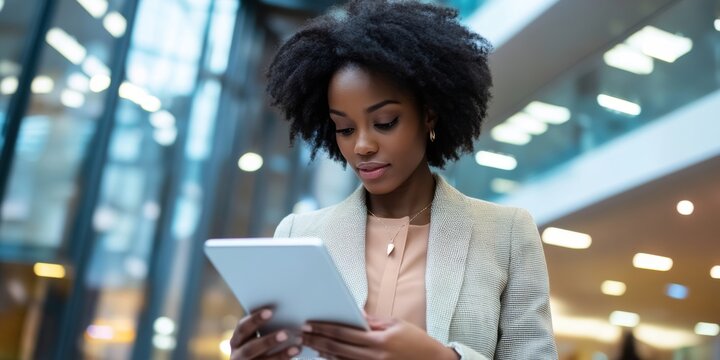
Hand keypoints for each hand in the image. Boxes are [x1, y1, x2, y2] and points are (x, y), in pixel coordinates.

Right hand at [229, 308, 300, 358]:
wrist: (257, 359)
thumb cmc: (259, 342)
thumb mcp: (256, 336)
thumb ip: (265, 326)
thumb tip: (283, 309)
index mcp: (237, 340)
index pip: (243, 328)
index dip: (255, 320)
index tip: (270, 311)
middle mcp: (238, 355)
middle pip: (250, 348)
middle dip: (268, 341)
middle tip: (285, 334)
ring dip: (281, 355)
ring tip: (296, 348)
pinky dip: (284, 359)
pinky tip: (296, 353)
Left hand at [301, 315, 458, 359]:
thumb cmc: (416, 341)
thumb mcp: (396, 324)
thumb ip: (372, 321)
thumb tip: (353, 314)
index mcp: (379, 341)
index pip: (345, 333)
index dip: (325, 329)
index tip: (310, 324)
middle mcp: (374, 357)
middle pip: (338, 349)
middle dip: (318, 340)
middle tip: (302, 335)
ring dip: (323, 353)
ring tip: (310, 345)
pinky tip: (327, 357)